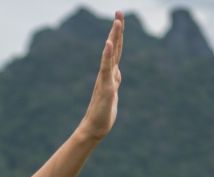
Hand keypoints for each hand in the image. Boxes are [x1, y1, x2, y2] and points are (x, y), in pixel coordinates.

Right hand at [78, 11, 123, 140]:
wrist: (94, 128)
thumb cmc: (102, 113)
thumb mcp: (113, 93)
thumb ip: (115, 80)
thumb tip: (117, 71)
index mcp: (110, 74)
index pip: (117, 50)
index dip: (119, 35)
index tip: (119, 19)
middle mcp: (107, 73)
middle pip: (115, 47)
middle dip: (117, 29)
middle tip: (119, 11)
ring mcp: (106, 79)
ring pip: (111, 54)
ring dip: (114, 37)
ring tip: (117, 21)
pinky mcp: (106, 87)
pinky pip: (106, 68)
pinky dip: (108, 55)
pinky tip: (109, 43)